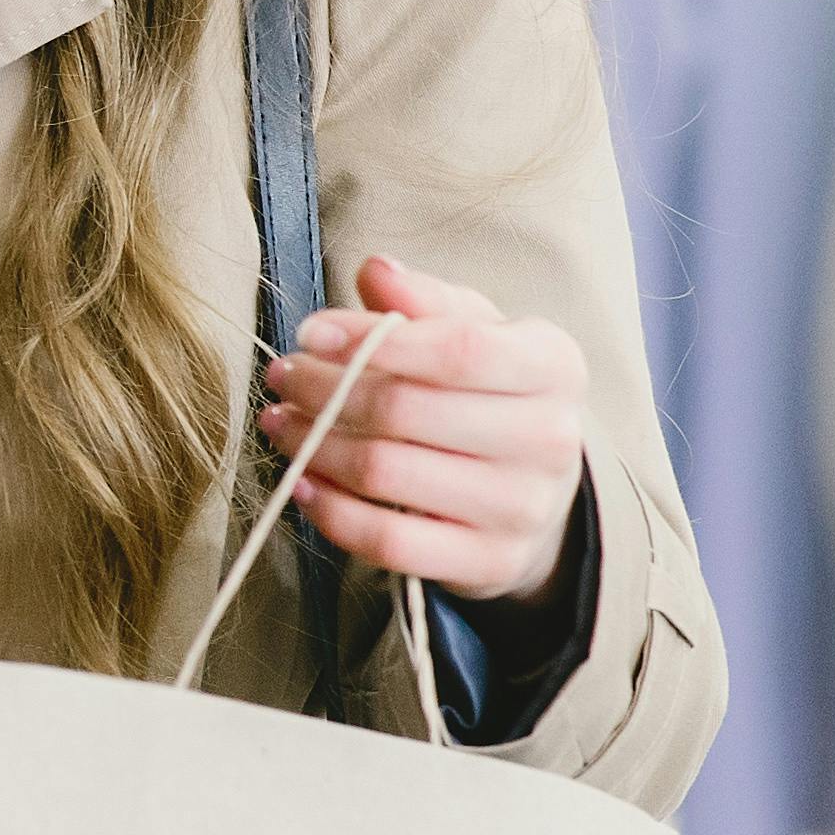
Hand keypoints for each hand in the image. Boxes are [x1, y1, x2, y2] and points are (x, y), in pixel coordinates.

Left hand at [255, 256, 590, 604]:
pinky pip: (388, 541)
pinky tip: (302, 482)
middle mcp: (550, 438)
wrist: (534, 488)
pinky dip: (331, 511)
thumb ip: (426, 300)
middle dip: (324, 391)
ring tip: (279, 423)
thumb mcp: (475, 330)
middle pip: (406, 410)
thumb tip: (376, 272)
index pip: (456, 349)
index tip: (309, 334)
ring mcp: (521, 508)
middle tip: (281, 378)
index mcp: (554, 366)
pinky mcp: (490, 563)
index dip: (371, 340)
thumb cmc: (488, 393)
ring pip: (386, 473)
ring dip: (313, 447)